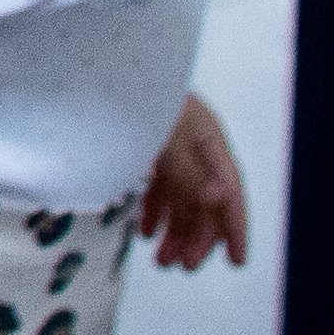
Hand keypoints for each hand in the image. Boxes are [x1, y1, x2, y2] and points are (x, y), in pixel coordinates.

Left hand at [138, 95, 250, 270]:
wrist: (96, 68)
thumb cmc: (134, 93)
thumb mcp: (165, 135)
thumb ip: (190, 170)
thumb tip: (220, 201)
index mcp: (207, 138)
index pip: (231, 191)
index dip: (235, 228)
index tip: (237, 261)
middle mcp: (192, 144)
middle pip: (205, 200)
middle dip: (197, 237)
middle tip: (184, 266)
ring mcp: (168, 146)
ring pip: (180, 198)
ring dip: (174, 231)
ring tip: (162, 261)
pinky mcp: (145, 148)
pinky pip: (157, 187)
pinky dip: (154, 212)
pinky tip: (146, 233)